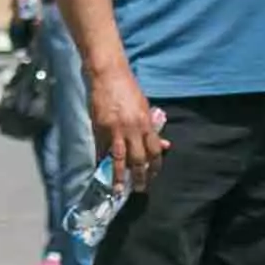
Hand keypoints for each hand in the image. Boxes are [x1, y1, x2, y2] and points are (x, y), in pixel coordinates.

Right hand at [87, 59, 169, 190]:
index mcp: (146, 123)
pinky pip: (101, 149)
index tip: (153, 176)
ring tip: (118, 190)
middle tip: (139, 189)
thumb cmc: (128, 89)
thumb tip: (165, 145)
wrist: (109, 74)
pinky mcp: (99, 128)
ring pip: (119, 159)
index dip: (155, 166)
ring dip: (119, 177)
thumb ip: (152, 128)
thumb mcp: (145, 107)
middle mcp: (132, 129)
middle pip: (138, 159)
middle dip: (139, 176)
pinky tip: (101, 170)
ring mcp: (114, 130)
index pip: (154, 150)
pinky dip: (101, 161)